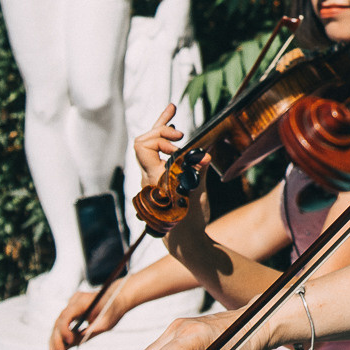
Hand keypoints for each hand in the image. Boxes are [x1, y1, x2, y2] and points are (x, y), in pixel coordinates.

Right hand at [46, 284, 120, 349]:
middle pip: (58, 323)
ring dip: (54, 343)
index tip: (69, 343)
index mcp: (81, 301)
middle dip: (56, 342)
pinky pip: (61, 327)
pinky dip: (59, 339)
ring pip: (57, 326)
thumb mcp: (106, 322)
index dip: (64, 330)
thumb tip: (72, 345)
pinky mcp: (70, 313)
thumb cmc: (113, 309)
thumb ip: (90, 331)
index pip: (66, 316)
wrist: (117, 298)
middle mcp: (72, 302)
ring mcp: (70, 307)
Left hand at [129, 104, 205, 229]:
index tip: (179, 146)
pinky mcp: (160, 179)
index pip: (143, 147)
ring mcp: (152, 177)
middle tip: (181, 134)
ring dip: (160, 129)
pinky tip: (171, 121)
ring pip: (149, 146)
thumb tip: (205, 155)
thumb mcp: (196, 196)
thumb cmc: (190, 221)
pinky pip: (156, 154)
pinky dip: (163, 139)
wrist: (183, 240)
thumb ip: (198, 173)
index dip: (160, 139)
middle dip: (161, 132)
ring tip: (171, 109)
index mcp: (154, 178)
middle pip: (144, 141)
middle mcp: (149, 176)